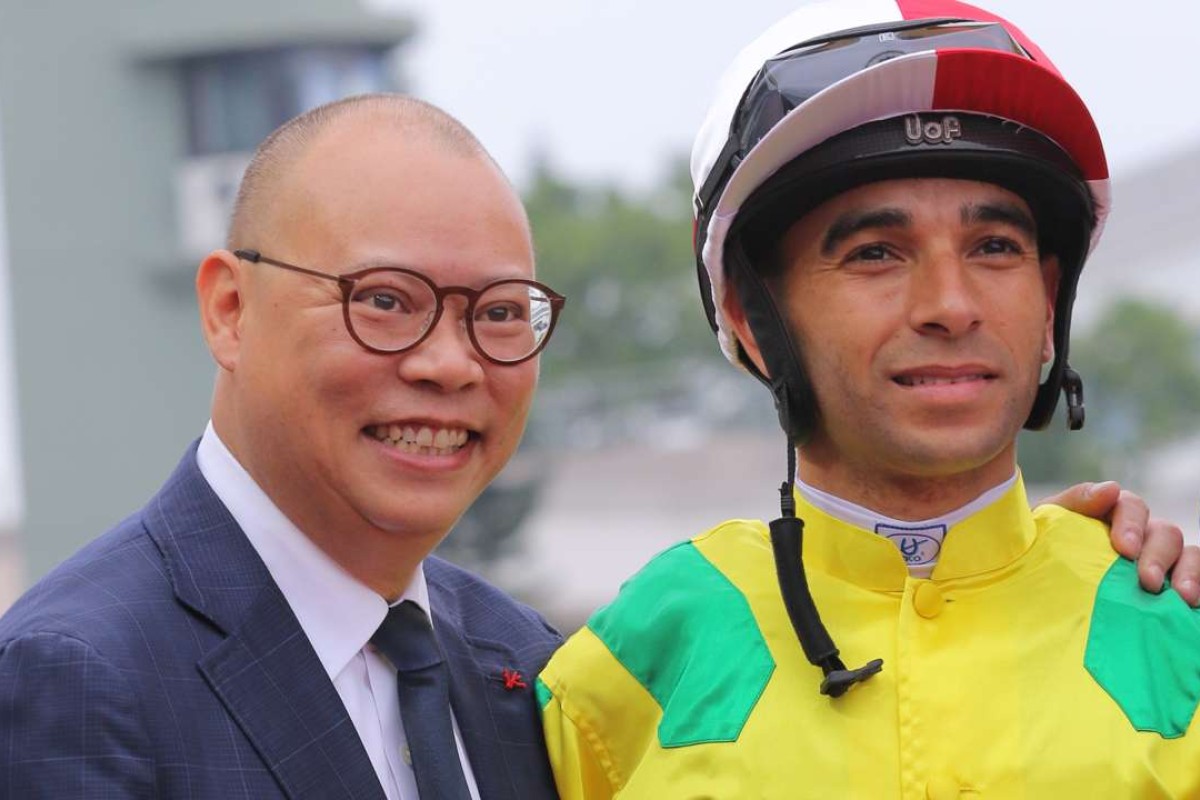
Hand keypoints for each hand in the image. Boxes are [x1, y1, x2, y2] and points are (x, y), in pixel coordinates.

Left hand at [1040, 481, 1199, 606]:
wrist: (1038, 594)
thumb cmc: (1041, 555)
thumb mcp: (1045, 528)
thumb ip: (1074, 503)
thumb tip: (1110, 489)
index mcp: (1110, 514)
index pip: (1130, 506)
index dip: (1131, 523)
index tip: (1124, 549)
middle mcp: (1141, 534)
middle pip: (1164, 531)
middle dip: (1157, 554)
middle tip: (1146, 581)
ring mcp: (1159, 560)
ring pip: (1187, 554)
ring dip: (1187, 572)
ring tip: (1181, 597)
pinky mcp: (1169, 585)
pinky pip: (1196, 578)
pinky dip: (1198, 585)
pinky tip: (1190, 606)